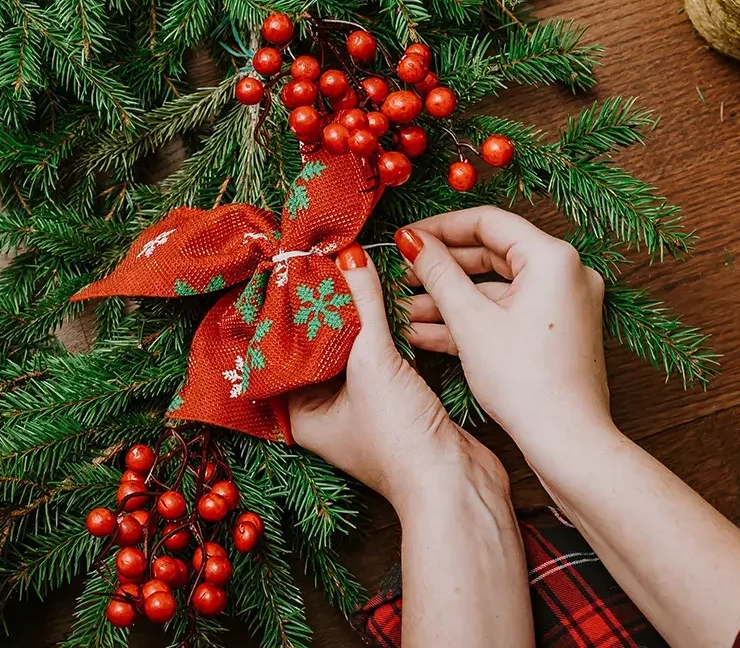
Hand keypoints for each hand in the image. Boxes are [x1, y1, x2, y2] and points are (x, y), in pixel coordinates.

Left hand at [288, 244, 507, 514]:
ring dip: (358, 314)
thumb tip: (349, 254)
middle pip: (318, 345)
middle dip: (324, 306)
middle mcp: (325, 410)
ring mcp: (362, 406)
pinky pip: (382, 355)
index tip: (294, 269)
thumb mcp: (372, 362)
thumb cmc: (400, 441)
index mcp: (300, 411)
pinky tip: (387, 299)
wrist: (457, 485)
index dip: (288, 310)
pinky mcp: (396, 401)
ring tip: (353, 269)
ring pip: (352, 347)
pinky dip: (384, 330)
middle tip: (324, 260)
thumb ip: (361, 304)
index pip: (282, 350)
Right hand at [395, 207, 613, 465]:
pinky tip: (427, 331)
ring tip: (403, 307)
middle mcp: (566, 272)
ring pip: (496, 286)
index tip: (403, 237)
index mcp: (553, 258)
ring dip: (450, 297)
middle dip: (441, 267)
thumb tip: (412, 241)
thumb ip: (438, 272)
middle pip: (492, 252)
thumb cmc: (525, 383)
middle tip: (400, 272)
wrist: (568, 442)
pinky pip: (508, 310)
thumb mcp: (470, 321)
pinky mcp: (556, 329)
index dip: (439, 227)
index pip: (487, 221)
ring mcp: (564, 302)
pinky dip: (473, 317)